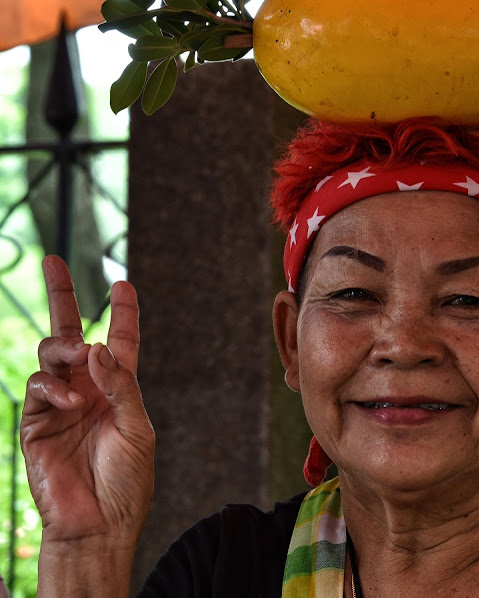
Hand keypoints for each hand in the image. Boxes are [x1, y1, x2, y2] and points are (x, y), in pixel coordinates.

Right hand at [20, 256, 154, 551]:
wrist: (99, 523)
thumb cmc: (127, 479)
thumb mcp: (136, 426)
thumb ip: (119, 384)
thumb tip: (97, 346)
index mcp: (118, 387)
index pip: (120, 340)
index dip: (122, 311)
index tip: (122, 282)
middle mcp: (87, 388)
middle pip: (73, 333)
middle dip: (62, 296)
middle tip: (54, 262)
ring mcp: (59, 402)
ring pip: (51, 354)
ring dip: (65, 349)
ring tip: (80, 358)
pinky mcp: (35, 422)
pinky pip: (38, 387)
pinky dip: (53, 386)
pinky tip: (70, 400)